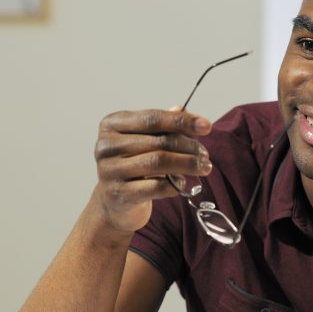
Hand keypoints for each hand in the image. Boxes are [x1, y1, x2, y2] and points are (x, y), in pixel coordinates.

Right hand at [92, 108, 212, 232]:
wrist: (114, 202)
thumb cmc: (132, 166)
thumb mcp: (144, 141)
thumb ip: (162, 125)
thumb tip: (184, 109)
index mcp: (111, 125)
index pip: (152, 118)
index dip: (182, 121)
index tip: (206, 126)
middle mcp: (106, 145)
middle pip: (158, 141)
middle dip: (188, 146)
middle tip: (205, 154)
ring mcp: (110, 170)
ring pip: (158, 162)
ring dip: (187, 164)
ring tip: (204, 167)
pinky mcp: (119, 193)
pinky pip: (156, 187)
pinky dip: (175, 184)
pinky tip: (183, 183)